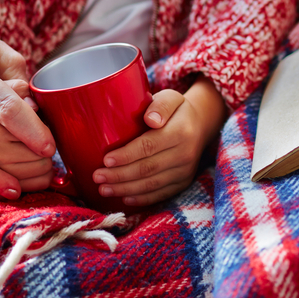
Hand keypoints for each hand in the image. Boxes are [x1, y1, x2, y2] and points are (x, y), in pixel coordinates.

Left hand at [92, 78, 226, 206]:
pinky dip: (142, 198)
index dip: (126, 155)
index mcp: (180, 132)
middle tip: (97, 177)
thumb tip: (150, 119)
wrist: (201, 126)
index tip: (106, 160)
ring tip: (104, 189)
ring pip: (152, 184)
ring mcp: (185, 171)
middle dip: (120, 176)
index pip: (149, 146)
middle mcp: (185, 154)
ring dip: (126, 189)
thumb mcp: (171, 98)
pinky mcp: (183, 182)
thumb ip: (160, 105)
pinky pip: (161, 194)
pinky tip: (125, 198)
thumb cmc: (177, 111)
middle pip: (147, 169)